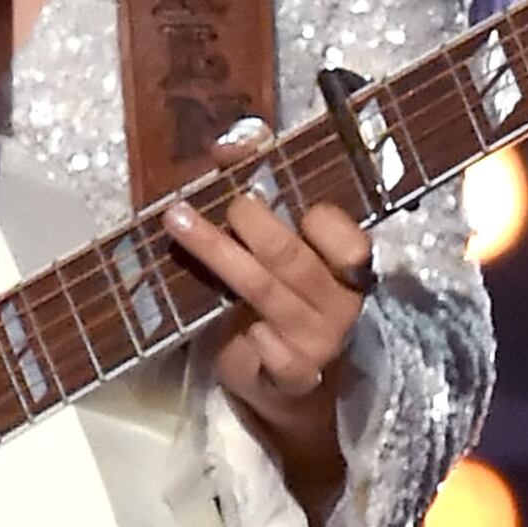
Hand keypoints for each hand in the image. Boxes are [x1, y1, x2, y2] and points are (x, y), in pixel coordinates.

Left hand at [156, 153, 373, 506]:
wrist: (293, 387)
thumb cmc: (285, 300)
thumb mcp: (281, 245)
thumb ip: (263, 184)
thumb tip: (234, 139)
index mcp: (348, 265)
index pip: (348, 237)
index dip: (316, 214)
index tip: (266, 181)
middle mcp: (340, 302)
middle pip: (292, 257)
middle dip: (252, 222)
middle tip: (221, 200)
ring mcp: (318, 341)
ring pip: (265, 292)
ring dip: (218, 253)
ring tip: (178, 220)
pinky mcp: (292, 374)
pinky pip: (265, 347)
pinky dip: (242, 327)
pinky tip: (218, 310)